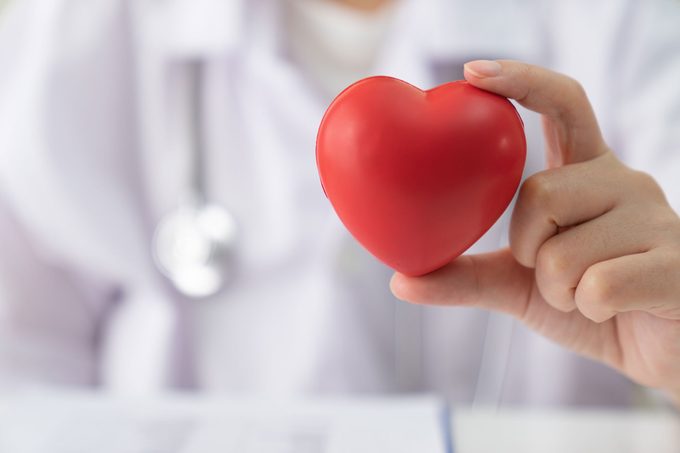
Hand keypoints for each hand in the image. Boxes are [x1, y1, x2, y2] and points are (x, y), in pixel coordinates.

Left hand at [390, 60, 679, 402]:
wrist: (657, 349)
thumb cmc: (587, 306)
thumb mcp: (519, 286)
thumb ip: (466, 276)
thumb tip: (400, 280)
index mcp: (586, 174)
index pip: (563, 105)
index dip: (522, 82)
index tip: (473, 72)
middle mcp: (623, 181)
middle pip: (540, 193)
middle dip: (528, 249)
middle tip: (549, 271)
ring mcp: (656, 218)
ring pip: (564, 252)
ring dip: (559, 291)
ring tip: (586, 296)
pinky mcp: (676, 262)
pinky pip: (599, 286)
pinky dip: (590, 310)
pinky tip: (613, 310)